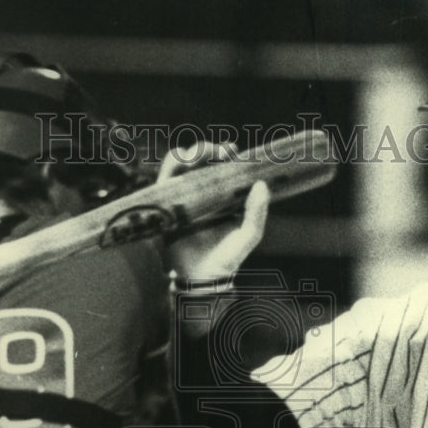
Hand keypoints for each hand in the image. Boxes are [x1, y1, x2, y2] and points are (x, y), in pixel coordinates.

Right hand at [160, 142, 269, 282]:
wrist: (201, 278)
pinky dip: (171, 166)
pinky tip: (181, 162)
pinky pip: (165, 179)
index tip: (232, 150)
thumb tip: (262, 185)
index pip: (224, 167)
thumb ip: (256, 213)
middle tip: (218, 153)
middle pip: (202, 161)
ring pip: (183, 165)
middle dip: (208, 150)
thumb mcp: (248, 236)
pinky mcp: (166, 204)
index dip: (227, 154)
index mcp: (224, 196)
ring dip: (189, 154)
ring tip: (197, 157)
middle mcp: (203, 193)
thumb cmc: (227, 257)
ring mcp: (184, 197)